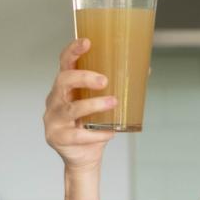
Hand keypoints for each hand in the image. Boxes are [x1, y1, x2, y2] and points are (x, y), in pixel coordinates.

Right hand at [43, 38, 116, 172]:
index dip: (73, 51)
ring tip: (113, 102)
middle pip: (63, 81)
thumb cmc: (93, 126)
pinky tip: (110, 132)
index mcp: (66, 87)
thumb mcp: (105, 105)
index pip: (65, 63)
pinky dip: (97, 133)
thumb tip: (146, 69)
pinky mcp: (57, 137)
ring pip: (72, 108)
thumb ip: (119, 88)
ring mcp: (54, 119)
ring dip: (94, 105)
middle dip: (84, 77)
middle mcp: (55, 99)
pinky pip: (78, 135)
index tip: (87, 42)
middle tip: (104, 81)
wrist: (83, 157)